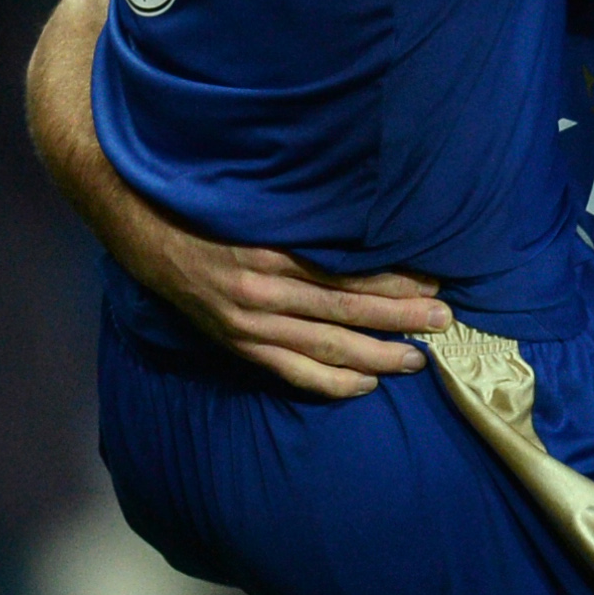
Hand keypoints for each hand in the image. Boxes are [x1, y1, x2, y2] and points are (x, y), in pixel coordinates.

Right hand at [121, 213, 450, 397]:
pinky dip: (331, 383)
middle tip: (443, 320)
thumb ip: (311, 224)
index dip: (393, 280)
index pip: (347, 271)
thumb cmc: (217, 217)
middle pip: (345, 308)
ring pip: (324, 346)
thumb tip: (372, 229)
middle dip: (399, 317)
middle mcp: (263, 291)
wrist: (149, 237)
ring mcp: (249, 324)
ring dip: (375, 355)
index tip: (434, 282)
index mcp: (275, 252)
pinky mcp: (238, 346)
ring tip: (416, 359)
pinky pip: (292, 372)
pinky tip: (366, 385)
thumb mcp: (264, 209)